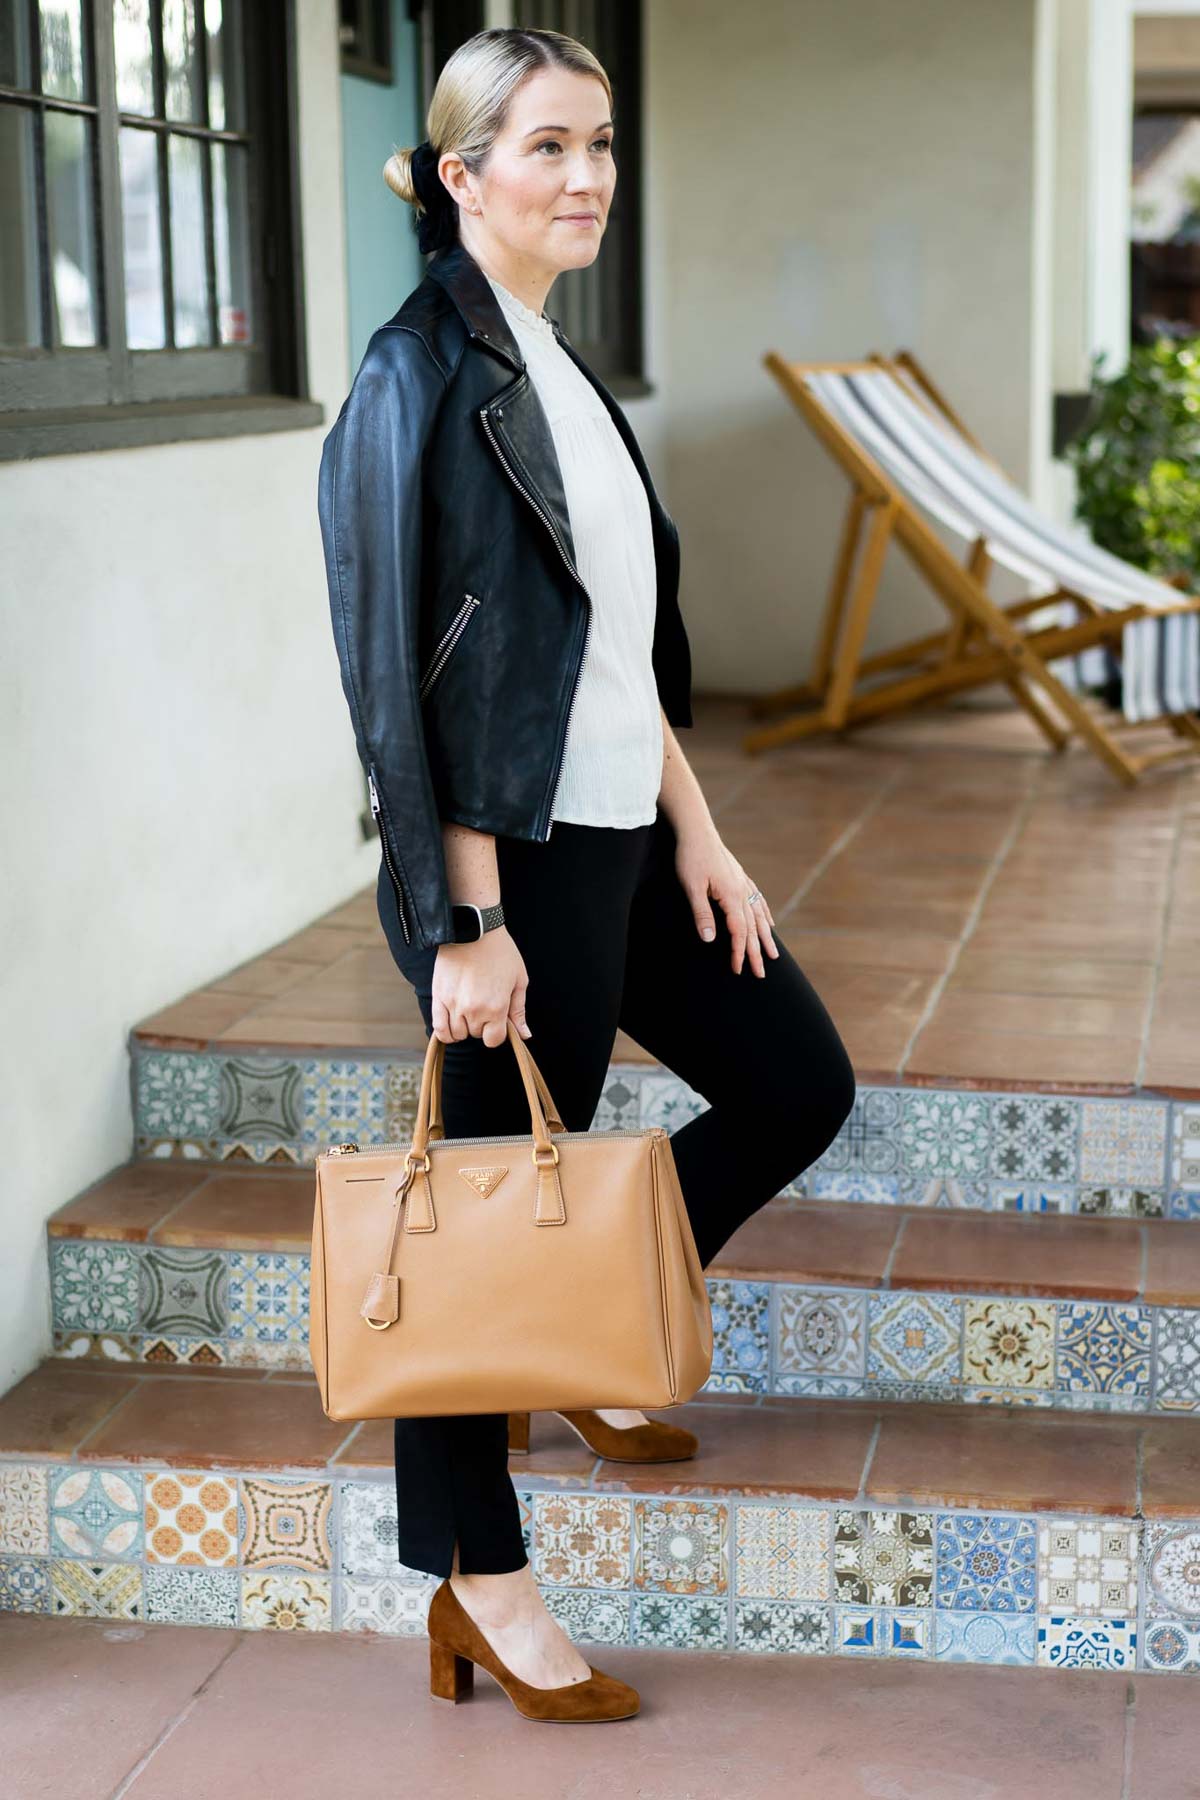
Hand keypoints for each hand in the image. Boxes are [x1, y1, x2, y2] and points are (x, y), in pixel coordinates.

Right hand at [431, 927, 531, 1046]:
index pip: (493, 1040)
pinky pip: (439, 1028)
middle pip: (475, 1034)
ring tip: (468, 1009)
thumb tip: (524, 1036)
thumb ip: (519, 1011)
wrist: (473, 930)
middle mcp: (474, 1010)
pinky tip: (452, 1022)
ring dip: (463, 1027)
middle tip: (483, 1004)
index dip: (496, 1033)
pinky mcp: (438, 997)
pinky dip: (446, 1032)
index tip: (497, 1020)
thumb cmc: (500, 952)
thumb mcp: (518, 980)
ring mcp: (454, 1005)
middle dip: (481, 1024)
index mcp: (496, 1007)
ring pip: (457, 1034)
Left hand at [673, 823, 779, 976]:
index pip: (739, 932)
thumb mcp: (691, 887)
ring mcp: (743, 883)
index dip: (739, 952)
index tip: (739, 970)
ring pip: (759, 916)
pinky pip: (757, 901)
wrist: (696, 830)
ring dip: (766, 937)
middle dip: (757, 952)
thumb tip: (711, 940)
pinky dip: (765, 915)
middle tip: (762, 974)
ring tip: (774, 955)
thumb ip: (701, 914)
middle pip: (753, 928)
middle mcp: (742, 891)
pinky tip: (769, 923)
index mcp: (731, 896)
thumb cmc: (690, 857)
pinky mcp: (740, 877)